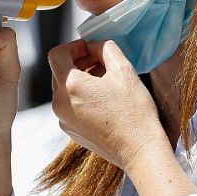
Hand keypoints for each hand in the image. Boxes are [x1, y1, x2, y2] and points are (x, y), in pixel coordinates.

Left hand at [48, 39, 169, 170]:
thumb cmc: (134, 111)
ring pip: (64, 90)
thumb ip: (106, 49)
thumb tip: (96, 46)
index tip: (91, 48)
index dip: (74, 46)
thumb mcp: (124, 70)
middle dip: (79, 62)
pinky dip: (81, 97)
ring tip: (105, 81)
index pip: (57, 55)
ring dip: (81, 80)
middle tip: (102, 61)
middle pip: (59, 72)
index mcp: (70, 86)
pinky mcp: (71, 131)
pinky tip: (103, 100)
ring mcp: (63, 120)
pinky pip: (70, 106)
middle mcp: (60, 103)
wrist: (139, 150)